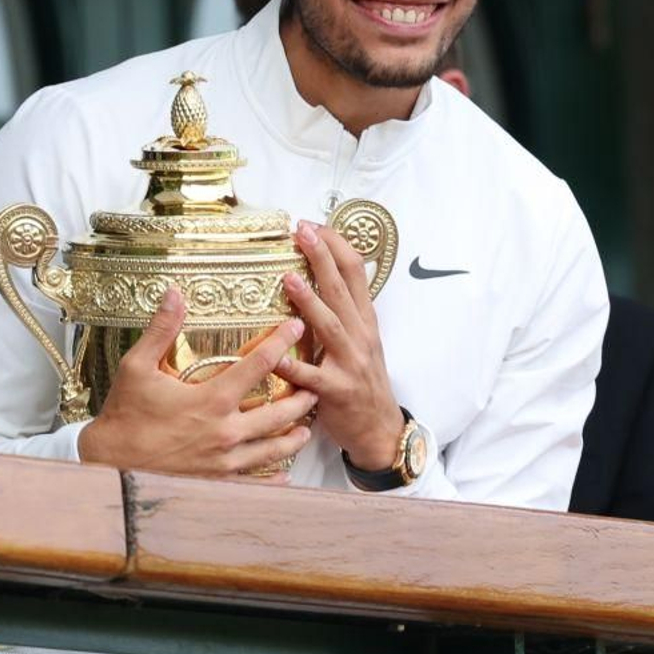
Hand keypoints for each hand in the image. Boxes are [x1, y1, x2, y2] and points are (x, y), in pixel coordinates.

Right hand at [77, 288, 317, 478]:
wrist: (109, 464)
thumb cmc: (124, 415)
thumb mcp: (137, 366)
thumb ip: (161, 329)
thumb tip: (175, 294)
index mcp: (211, 399)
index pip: (259, 364)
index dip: (281, 341)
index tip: (296, 327)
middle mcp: (225, 431)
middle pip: (279, 412)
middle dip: (302, 396)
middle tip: (316, 385)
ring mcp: (223, 460)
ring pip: (273, 448)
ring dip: (294, 436)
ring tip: (307, 427)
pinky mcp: (216, 481)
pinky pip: (254, 482)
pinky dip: (273, 479)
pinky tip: (285, 474)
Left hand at [273, 221, 403, 469]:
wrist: (379, 428)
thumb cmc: (363, 380)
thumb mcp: (363, 339)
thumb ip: (345, 309)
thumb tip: (327, 272)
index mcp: (364, 320)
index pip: (355, 272)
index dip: (336, 246)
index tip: (314, 225)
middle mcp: (360, 336)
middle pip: (342, 290)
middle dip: (323, 258)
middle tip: (303, 231)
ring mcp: (350, 363)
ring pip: (329, 326)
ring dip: (310, 301)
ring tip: (289, 278)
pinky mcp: (336, 391)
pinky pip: (311, 376)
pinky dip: (293, 365)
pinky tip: (274, 354)